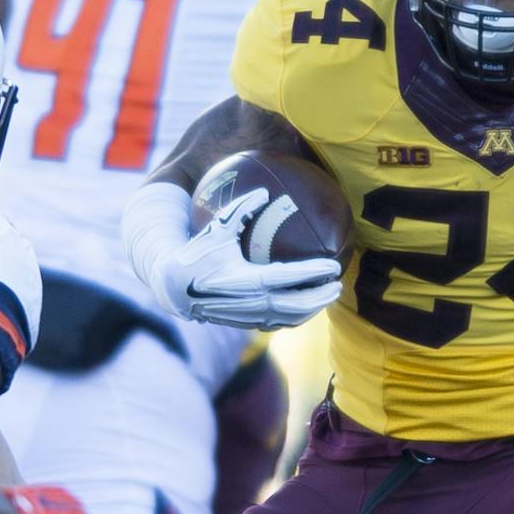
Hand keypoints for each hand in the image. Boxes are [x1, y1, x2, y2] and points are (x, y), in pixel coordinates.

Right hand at [153, 188, 340, 330]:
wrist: (174, 286)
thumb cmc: (198, 250)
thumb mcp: (217, 227)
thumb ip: (241, 208)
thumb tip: (264, 191)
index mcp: (244, 279)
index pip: (287, 278)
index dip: (312, 273)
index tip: (333, 266)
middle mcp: (249, 302)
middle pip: (295, 305)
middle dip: (320, 297)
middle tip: (339, 284)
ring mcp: (248, 316)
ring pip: (289, 318)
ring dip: (312, 309)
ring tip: (329, 296)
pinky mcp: (246, 323)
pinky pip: (278, 323)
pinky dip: (296, 315)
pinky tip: (309, 304)